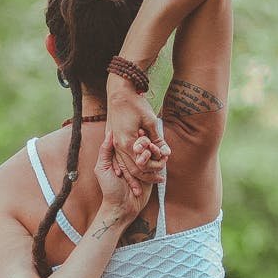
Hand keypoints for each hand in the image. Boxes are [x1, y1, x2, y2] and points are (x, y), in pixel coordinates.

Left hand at [94, 131, 161, 218]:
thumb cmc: (109, 189)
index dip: (134, 134)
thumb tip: (110, 133)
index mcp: (119, 157)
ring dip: (154, 150)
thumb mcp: (102, 168)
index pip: (128, 141)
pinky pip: (157, 165)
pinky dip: (160, 160)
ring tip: (155, 146)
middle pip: (141, 146)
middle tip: (148, 138)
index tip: (139, 128)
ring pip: (151, 154)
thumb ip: (105, 151)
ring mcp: (142, 167)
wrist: (122, 208)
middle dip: (145, 141)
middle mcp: (131, 160)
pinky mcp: (151, 174)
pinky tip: (163, 154)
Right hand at [106, 77, 170, 194]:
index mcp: (127, 142)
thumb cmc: (135, 104)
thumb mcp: (151, 121)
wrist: (118, 91)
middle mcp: (117, 145)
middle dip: (145, 177)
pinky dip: (122, 169)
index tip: (163, 172)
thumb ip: (157, 139)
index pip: (141, 165)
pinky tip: (125, 175)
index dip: (153, 170)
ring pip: (123, 167)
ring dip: (134, 176)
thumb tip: (167, 153)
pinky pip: (115, 160)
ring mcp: (112, 143)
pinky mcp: (111, 139)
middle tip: (158, 180)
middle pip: (132, 169)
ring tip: (144, 185)